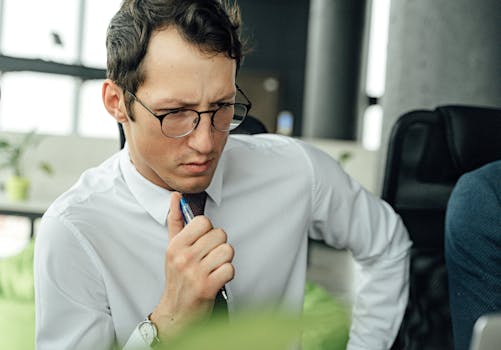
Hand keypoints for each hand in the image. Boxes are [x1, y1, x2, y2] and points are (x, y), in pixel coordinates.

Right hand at [150, 192, 233, 339]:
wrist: (176, 312)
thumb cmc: (177, 278)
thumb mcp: (172, 249)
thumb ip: (175, 221)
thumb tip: (176, 196)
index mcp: (175, 245)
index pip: (203, 222)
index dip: (208, 231)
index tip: (203, 242)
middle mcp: (184, 258)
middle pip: (220, 235)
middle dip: (219, 246)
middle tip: (210, 258)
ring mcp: (196, 273)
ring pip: (227, 250)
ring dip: (225, 260)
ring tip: (214, 268)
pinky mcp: (207, 287)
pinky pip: (230, 269)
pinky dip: (227, 274)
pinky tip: (217, 278)